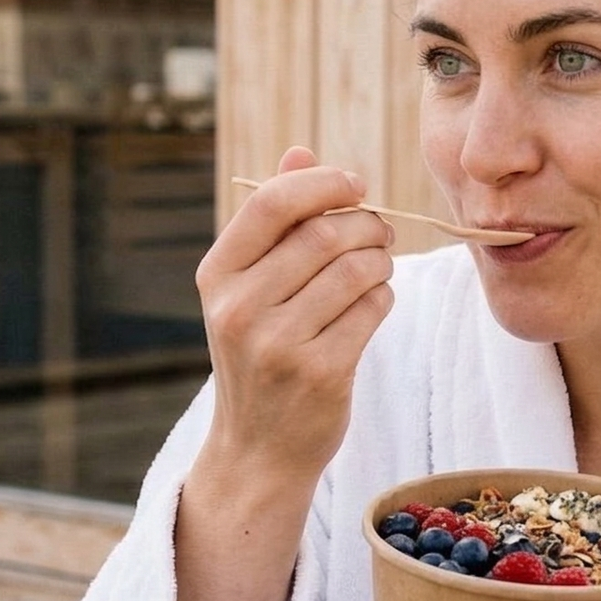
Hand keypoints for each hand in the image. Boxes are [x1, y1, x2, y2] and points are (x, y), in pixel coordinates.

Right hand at [171, 147, 395, 600]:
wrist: (258, 449)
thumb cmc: (260, 353)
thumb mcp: (249, 288)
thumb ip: (275, 219)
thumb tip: (302, 151)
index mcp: (217, 276)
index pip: (271, 202)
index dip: (323, 181)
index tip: (355, 184)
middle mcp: (239, 309)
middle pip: (325, 233)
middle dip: (365, 224)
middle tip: (380, 232)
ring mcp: (278, 345)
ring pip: (357, 268)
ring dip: (381, 259)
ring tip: (377, 267)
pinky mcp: (321, 373)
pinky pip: (374, 308)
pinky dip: (384, 297)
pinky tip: (372, 305)